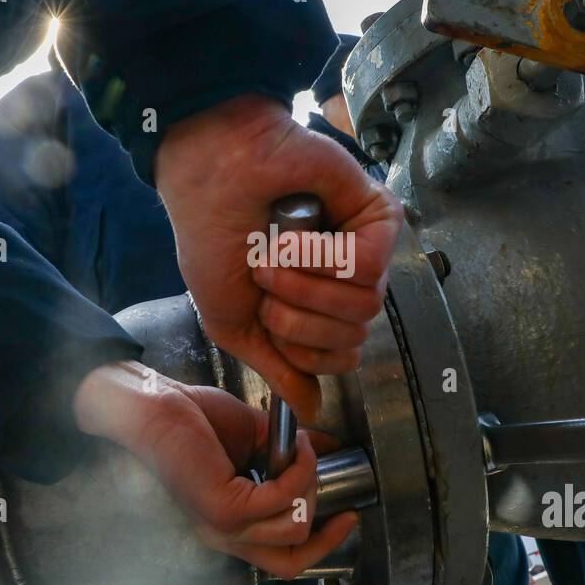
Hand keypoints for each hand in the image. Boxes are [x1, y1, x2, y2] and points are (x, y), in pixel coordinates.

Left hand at [73, 360, 356, 577]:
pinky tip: (295, 447)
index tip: (346, 518)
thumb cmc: (193, 417)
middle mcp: (225, 535)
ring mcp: (224, 526)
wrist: (155, 404)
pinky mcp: (225, 508)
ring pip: (294, 527)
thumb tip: (326, 446)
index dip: (321, 545)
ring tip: (302, 450)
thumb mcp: (253, 436)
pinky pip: (283, 499)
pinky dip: (299, 471)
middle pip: (292, 562)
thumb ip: (288, 451)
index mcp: (230, 526)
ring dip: (310, 485)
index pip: (282, 560)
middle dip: (325, 532)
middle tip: (333, 490)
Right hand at [156, 94, 402, 421]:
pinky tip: (291, 236)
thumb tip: (311, 409)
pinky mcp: (376, 214)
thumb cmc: (212, 237)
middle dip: (299, 318)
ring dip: (305, 286)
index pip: (340, 358)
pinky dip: (321, 257)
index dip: (302, 351)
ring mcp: (364, 246)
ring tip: (273, 256)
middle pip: (352, 337)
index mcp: (315, 305)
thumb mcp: (233, 323)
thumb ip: (276, 368)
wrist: (208, 175)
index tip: (267, 318)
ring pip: (364, 306)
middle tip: (264, 278)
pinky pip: (370, 266)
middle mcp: (344, 280)